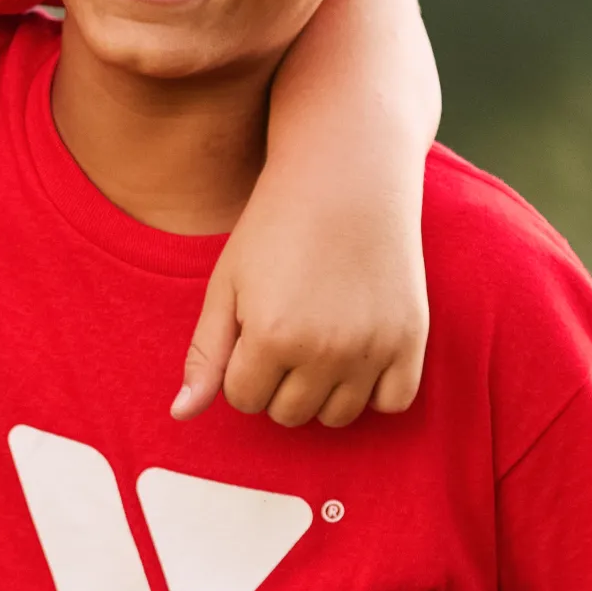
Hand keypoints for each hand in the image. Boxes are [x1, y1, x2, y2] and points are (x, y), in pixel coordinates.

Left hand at [177, 147, 427, 426]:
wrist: (348, 174)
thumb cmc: (276, 226)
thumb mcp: (227, 283)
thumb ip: (205, 354)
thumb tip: (180, 415)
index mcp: (271, 336)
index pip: (243, 399)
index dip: (242, 367)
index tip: (252, 329)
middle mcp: (325, 350)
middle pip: (289, 414)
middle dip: (278, 382)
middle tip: (286, 331)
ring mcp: (372, 347)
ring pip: (338, 416)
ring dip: (322, 390)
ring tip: (319, 340)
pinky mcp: (411, 338)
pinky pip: (393, 403)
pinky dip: (375, 390)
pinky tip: (358, 354)